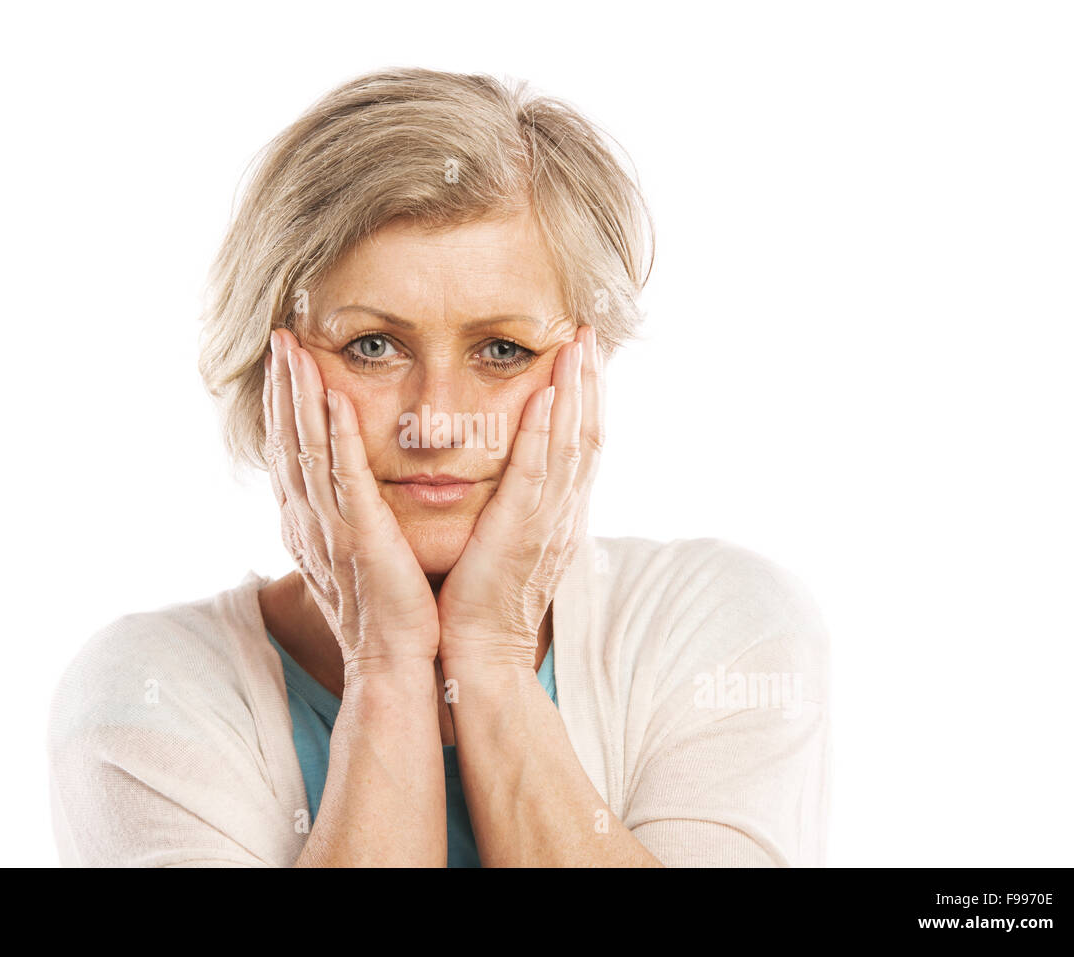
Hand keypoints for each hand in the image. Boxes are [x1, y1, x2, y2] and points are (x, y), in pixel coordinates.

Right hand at [264, 328, 440, 675]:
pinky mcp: (360, 537)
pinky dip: (337, 434)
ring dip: (299, 396)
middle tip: (278, 337)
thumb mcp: (355, 559)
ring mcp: (331, 529)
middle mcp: (308, 522)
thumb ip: (346, 522)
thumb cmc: (383, 615)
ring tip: (294, 349)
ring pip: (308, 448)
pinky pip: (344, 477)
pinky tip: (333, 397)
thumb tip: (344, 498)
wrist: (391, 666)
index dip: (281, 407)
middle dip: (281, 387)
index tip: (281, 364)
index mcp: (308, 526)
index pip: (288, 454)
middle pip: (287, 441)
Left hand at [435, 324, 604, 668]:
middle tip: (588, 333)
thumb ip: (520, 509)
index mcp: (561, 516)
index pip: (583, 445)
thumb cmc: (485, 602)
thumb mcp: (512, 546)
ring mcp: (548, 524)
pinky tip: (547, 396)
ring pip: (573, 446)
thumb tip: (519, 477)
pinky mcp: (520, 535)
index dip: (587, 399)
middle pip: (588, 435)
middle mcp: (564, 514)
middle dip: (590, 382)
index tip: (584, 356)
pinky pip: (536, 474)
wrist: (483, 655)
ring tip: (576, 346)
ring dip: (576, 392)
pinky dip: (545, 433)